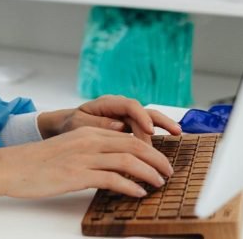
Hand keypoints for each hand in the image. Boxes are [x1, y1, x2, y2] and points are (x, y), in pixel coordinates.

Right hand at [0, 126, 174, 200]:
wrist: (12, 166)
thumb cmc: (39, 162)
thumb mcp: (70, 149)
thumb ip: (91, 151)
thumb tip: (114, 164)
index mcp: (89, 132)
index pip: (129, 136)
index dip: (150, 148)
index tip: (161, 160)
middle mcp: (90, 140)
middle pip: (134, 145)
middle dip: (157, 159)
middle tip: (169, 172)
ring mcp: (84, 157)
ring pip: (128, 160)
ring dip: (149, 172)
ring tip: (160, 183)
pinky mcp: (77, 174)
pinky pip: (112, 179)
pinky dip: (130, 186)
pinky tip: (138, 193)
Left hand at [37, 95, 182, 143]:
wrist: (64, 126)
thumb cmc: (69, 125)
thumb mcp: (78, 125)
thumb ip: (97, 124)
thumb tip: (118, 126)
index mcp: (107, 104)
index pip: (129, 106)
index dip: (141, 117)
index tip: (149, 129)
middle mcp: (119, 108)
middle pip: (143, 111)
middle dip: (158, 123)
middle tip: (171, 135)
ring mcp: (125, 117)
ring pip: (148, 118)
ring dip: (163, 125)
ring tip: (178, 133)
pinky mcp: (128, 127)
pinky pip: (145, 128)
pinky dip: (157, 132)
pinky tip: (171, 138)